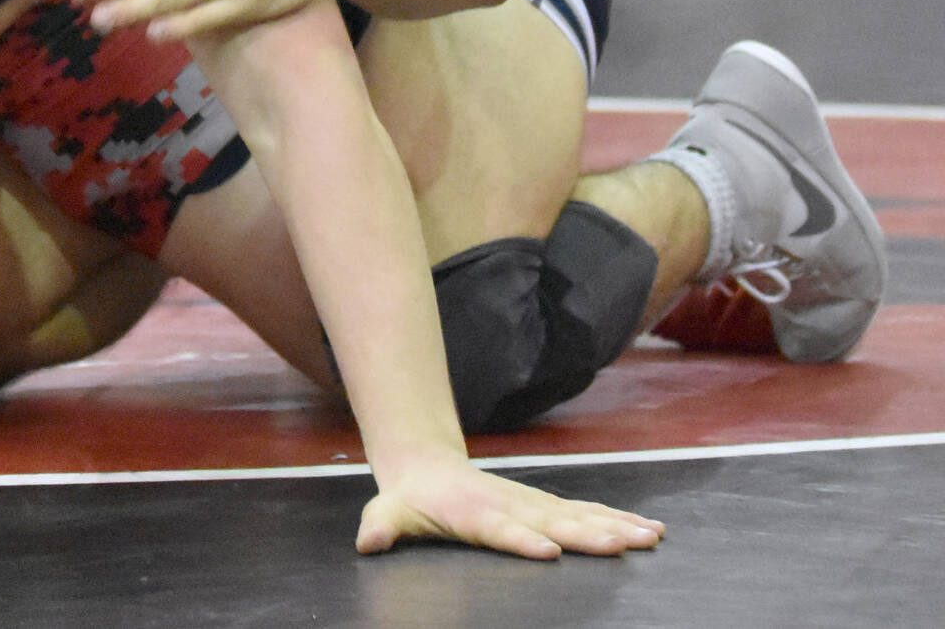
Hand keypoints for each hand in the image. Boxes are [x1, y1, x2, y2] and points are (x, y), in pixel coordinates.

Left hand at [358, 458, 662, 558]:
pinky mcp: (547, 506)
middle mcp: (510, 506)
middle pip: (552, 522)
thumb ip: (380, 526)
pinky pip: (588, 514)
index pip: (500, 528)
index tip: (547, 551)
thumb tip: (366, 542)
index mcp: (474, 513)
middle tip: (622, 546)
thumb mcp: (388, 511)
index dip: (521, 539)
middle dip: (587, 535)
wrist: (427, 466)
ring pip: (580, 516)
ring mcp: (533, 504)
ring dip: (616, 526)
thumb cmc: (410, 500)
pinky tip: (649, 530)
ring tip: (651, 537)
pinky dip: (620, 521)